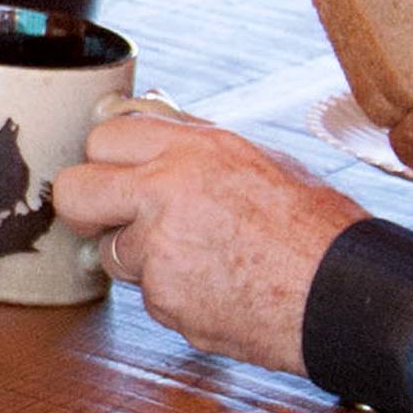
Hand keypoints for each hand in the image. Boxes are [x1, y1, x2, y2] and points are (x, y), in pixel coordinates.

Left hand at [54, 114, 363, 377]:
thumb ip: (195, 137)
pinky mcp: (163, 301)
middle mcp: (168, 193)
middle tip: (111, 215)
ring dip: (140, 259)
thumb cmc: (312, 225)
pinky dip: (172, 294)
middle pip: (76, 190)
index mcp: (194, 149)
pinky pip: (146, 294)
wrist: (336, 292)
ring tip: (199, 256)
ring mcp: (160, 251)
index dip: (108, 157)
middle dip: (87, 205)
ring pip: (110, 252)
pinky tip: (215, 284)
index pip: (104, 137)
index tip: (114, 170)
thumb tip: (154, 111)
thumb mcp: (258, 157)